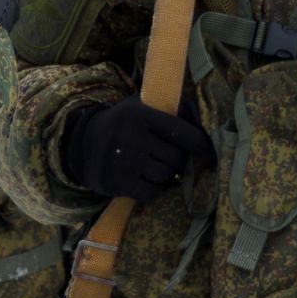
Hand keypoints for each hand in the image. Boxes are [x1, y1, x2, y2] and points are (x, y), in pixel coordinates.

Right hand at [60, 97, 216, 200]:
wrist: (84, 144)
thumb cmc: (125, 122)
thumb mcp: (144, 105)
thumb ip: (176, 109)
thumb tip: (205, 128)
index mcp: (141, 114)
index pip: (182, 133)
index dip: (202, 147)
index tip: (211, 156)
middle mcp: (131, 136)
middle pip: (176, 158)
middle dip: (180, 160)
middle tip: (171, 157)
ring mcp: (124, 162)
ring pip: (166, 176)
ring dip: (168, 174)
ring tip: (156, 166)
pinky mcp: (118, 183)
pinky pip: (153, 192)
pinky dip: (156, 188)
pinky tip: (147, 178)